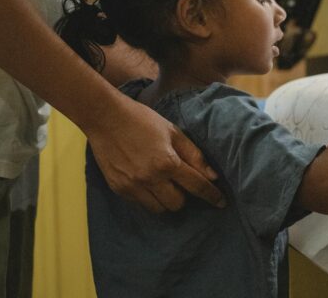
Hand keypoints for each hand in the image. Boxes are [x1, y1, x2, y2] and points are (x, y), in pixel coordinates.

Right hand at [85, 99, 225, 212]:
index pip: (197, 186)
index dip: (211, 195)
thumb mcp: (173, 132)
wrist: (106, 118)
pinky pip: (141, 204)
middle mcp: (150, 178)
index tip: (221, 202)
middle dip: (184, 196)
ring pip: (159, 209)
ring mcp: (133, 186)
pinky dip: (149, 198)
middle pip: (177, 203)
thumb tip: (212, 176)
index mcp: (167, 162)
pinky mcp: (119, 189)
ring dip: (166, 200)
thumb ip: (194, 155)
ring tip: (164, 185)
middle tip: (181, 183)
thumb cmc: (143, 120)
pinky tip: (148, 183)